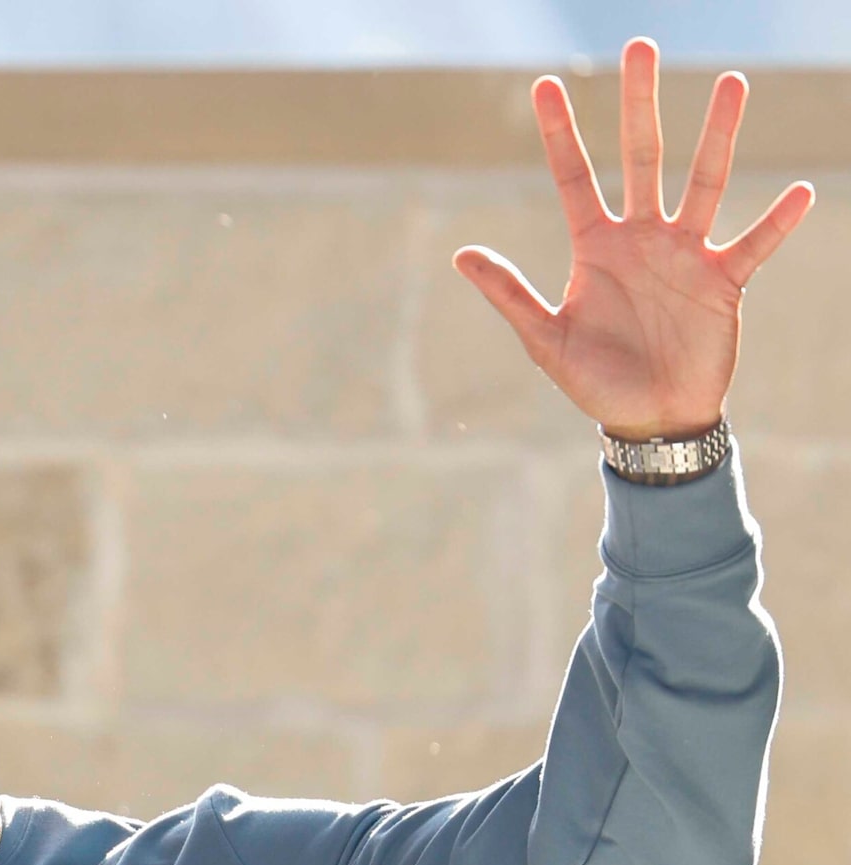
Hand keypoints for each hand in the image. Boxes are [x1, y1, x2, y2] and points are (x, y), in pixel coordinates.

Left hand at [456, 37, 814, 440]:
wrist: (650, 420)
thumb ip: (510, 295)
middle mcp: (642, 237)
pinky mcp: (724, 281)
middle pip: (643, 156)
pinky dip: (776, 222)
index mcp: (595, 247)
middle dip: (639, 104)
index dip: (559, 133)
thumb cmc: (596, 381)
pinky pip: (753, 244)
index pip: (574, 177)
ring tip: (731, 84)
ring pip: (704, 182)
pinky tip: (800, 192)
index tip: (545, 84)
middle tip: (639, 46)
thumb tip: (461, 253)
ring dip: (718, 135)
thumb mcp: (545, 340)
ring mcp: (686, 254)